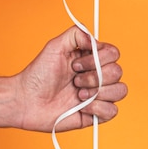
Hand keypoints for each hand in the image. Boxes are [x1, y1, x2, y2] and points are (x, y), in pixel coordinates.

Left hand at [0, 27, 126, 131]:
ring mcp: (97, 95)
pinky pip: (113, 111)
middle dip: (94, 76)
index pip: (113, 53)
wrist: (27, 101)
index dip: (98, 58)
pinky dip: (97, 108)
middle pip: (118, 72)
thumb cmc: (37, 75)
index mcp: (90, 59)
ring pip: (120, 90)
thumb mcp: (54, 46)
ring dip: (97, 92)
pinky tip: (81, 107)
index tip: (76, 63)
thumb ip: (76, 34)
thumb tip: (95, 41)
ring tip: (78, 94)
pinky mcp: (95, 114)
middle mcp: (96, 76)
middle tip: (74, 79)